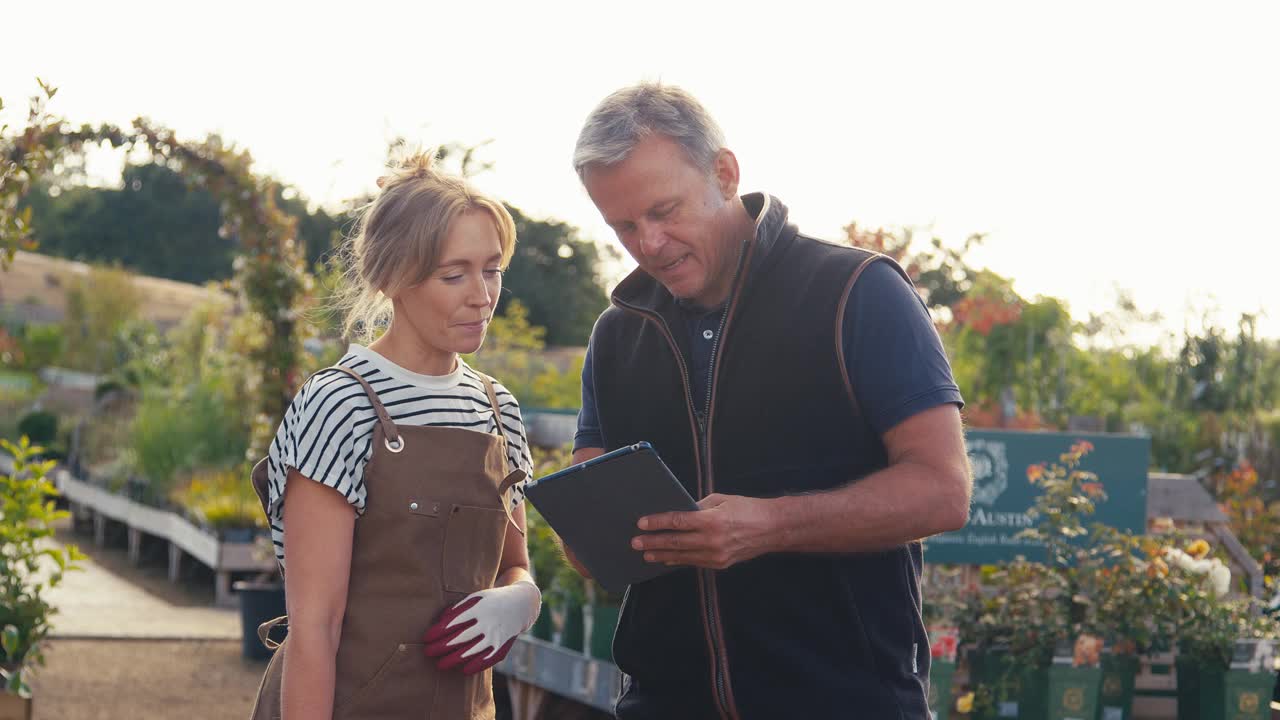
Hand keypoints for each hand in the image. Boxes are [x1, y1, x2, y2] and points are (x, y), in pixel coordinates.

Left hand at [423, 581, 540, 673]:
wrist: (521, 604)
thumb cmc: (490, 601)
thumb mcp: (475, 598)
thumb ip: (458, 609)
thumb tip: (440, 622)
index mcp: (478, 608)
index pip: (453, 622)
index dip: (438, 632)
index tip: (426, 638)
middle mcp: (487, 622)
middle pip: (459, 638)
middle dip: (441, 647)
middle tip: (427, 652)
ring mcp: (496, 635)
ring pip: (471, 651)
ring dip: (453, 660)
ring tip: (440, 665)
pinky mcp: (502, 645)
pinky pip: (487, 659)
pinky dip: (476, 666)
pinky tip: (463, 670)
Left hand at [631, 493, 776, 569]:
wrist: (772, 529)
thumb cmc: (746, 509)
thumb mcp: (721, 500)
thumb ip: (698, 507)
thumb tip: (678, 512)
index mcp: (713, 520)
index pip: (678, 522)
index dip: (658, 522)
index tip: (642, 523)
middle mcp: (713, 540)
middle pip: (675, 542)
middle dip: (653, 542)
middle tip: (635, 542)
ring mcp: (716, 555)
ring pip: (682, 556)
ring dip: (662, 554)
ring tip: (646, 553)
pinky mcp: (719, 564)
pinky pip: (693, 562)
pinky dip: (678, 560)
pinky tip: (666, 559)